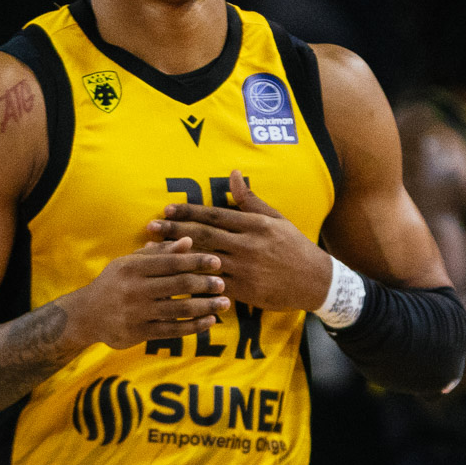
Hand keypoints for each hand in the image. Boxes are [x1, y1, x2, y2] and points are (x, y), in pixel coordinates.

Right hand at [64, 237, 227, 349]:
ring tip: (224, 303)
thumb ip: (159, 252)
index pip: (172, 261)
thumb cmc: (114, 283)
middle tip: (223, 284)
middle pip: (179, 284)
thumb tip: (188, 240)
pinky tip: (209, 321)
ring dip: (206, 306)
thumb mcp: (130, 263)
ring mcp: (137, 312)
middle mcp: (135, 288)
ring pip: (180, 308)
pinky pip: (173, 330)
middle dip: (205, 284)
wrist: (86, 314)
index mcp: (133, 267)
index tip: (217, 262)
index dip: (197, 261)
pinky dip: (194, 326)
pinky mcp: (139, 333)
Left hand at [145, 170, 331, 311]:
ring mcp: (245, 268)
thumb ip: (250, 200)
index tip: (167, 208)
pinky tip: (174, 279)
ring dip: (177, 255)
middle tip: (150, 227)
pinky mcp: (244, 290)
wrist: (315, 280)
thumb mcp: (275, 219)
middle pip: (203, 235)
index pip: (214, 215)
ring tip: (153, 251)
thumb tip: (233, 175)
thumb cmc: (293, 246)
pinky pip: (213, 285)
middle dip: (174, 230)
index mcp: (253, 224)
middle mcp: (247, 244)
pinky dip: (193, 281)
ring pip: (204, 259)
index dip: (188, 211)